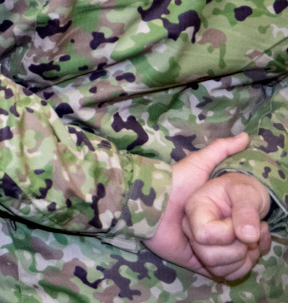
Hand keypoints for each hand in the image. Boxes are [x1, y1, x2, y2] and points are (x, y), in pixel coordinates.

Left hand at [144, 133, 249, 275]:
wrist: (148, 204)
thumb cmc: (174, 182)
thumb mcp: (199, 163)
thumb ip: (220, 150)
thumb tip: (246, 137)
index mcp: (220, 214)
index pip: (251, 229)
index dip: (259, 229)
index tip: (262, 225)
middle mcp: (217, 234)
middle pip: (248, 248)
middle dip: (251, 245)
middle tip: (248, 238)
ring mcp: (209, 249)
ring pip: (238, 262)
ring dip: (239, 256)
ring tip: (236, 245)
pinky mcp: (199, 263)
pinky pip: (223, 274)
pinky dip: (229, 269)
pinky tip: (228, 257)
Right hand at [184, 170, 273, 281]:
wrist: (243, 196)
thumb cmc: (240, 190)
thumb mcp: (246, 191)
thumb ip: (246, 210)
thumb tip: (247, 236)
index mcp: (194, 209)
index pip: (204, 234)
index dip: (228, 234)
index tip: (238, 222)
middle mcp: (191, 229)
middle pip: (209, 256)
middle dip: (238, 250)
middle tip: (250, 234)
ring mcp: (199, 245)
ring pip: (218, 269)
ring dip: (244, 259)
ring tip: (253, 240)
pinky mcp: (212, 258)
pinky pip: (227, 274)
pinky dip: (244, 266)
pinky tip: (250, 249)